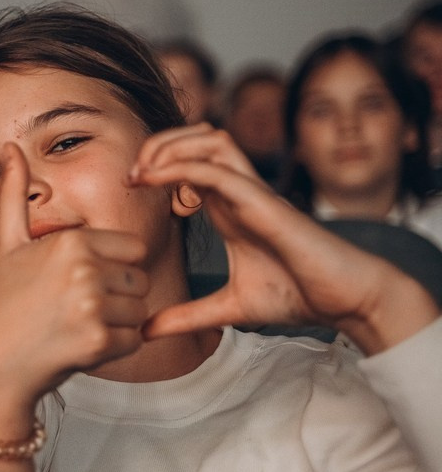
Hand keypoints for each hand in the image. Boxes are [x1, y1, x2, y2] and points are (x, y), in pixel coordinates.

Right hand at [0, 143, 149, 406]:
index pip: (131, 249)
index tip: (72, 285)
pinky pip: (133, 340)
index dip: (109, 269)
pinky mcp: (99, 341)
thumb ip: (14, 195)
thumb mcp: (6, 245)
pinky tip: (77, 348)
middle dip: (115, 298)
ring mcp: (92, 306)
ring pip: (139, 311)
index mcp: (69, 240)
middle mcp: (83, 269)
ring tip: (73, 328)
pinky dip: (112, 350)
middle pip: (138, 280)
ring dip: (115, 325)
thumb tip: (9, 147)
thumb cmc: (0, 304)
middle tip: (70, 311)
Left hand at [131, 124, 438, 352]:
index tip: (128, 189)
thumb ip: (185, 318)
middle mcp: (240, 192)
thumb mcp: (227, 309)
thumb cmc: (297, 296)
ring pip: (212, 141)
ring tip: (143, 173)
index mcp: (229, 208)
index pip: (190, 163)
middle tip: (131, 175)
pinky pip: (220, 171)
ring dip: (172, 147)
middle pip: (198, 138)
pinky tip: (156, 180)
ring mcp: (254, 193)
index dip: (156, 165)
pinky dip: (184, 168)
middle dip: (159, 144)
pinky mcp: (266, 203)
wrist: (344, 301)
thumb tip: (144, 332)